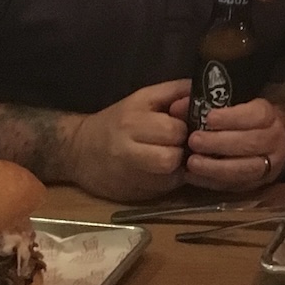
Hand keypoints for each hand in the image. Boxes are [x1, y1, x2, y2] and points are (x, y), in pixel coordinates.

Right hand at [66, 81, 189, 202]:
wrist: (78, 152)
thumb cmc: (117, 121)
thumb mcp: (143, 98)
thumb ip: (175, 92)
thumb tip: (207, 90)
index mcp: (133, 120)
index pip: (175, 129)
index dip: (186, 127)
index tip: (185, 124)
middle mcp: (127, 148)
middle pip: (172, 155)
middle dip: (182, 149)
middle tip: (179, 143)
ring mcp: (129, 174)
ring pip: (170, 175)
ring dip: (178, 166)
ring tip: (173, 157)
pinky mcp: (132, 194)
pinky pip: (164, 189)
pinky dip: (170, 180)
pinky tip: (163, 171)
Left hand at [173, 94, 284, 192]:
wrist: (269, 139)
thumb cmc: (245, 119)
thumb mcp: (234, 104)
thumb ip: (206, 104)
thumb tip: (177, 108)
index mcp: (270, 116)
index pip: (256, 116)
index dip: (232, 118)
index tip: (209, 118)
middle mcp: (274, 141)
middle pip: (251, 143)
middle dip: (220, 143)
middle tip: (194, 141)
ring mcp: (268, 165)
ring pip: (246, 169)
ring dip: (216, 167)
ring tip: (192, 163)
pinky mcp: (256, 184)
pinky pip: (235, 186)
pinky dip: (212, 182)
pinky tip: (193, 176)